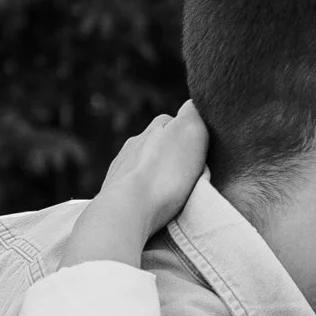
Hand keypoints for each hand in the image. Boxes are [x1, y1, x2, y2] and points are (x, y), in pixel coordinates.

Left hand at [61, 102, 212, 270]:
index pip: (176, 123)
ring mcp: (120, 168)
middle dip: (173, 158)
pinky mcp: (113, 193)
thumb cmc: (164, 174)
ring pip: (146, 168)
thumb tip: (192, 105)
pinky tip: (151, 205)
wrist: (127, 211)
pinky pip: (134, 190)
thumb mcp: (191, 132)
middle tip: (188, 177)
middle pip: (160, 147)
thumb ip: (193, 112)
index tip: (201, 155)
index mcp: (154, 127)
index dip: (191, 137)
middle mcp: (134, 143)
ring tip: (170, 195)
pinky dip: (144, 194)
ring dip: (158, 177)